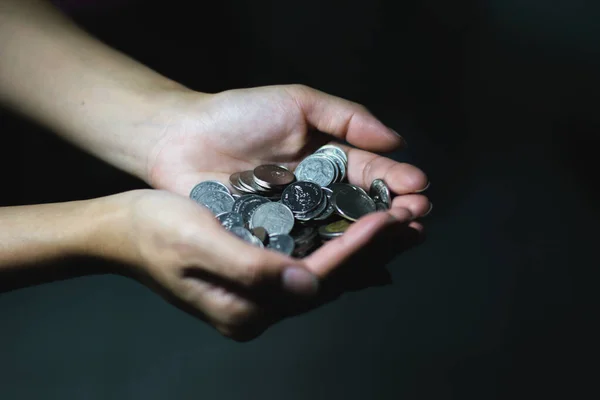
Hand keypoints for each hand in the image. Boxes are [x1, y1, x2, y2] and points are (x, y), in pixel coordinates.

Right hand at [97, 190, 426, 340]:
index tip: (389, 218)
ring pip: (330, 272)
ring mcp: (263, 294)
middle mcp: (261, 307)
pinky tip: (367, 236)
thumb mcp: (197, 244)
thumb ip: (250, 268)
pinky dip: (344, 247)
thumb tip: (307, 283)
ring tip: (405, 226)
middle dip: (376, 250)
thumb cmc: (154, 230)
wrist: (121, 230)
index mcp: (247, 306)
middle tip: (416, 221)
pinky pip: (315, 264)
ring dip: (368, 249)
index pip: (318, 278)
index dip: (357, 248)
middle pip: (333, 280)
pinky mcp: (262, 275)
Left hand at [147, 85, 430, 276]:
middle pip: (363, 210)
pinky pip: (306, 253)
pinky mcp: (273, 242)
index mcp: (329, 162)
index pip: (370, 174)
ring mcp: (298, 221)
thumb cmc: (237, 115)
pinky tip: (357, 267)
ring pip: (341, 235)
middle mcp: (319, 195)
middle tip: (416, 220)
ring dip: (371, 241)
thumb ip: (346, 117)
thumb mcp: (298, 103)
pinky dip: (331, 260)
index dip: (395, 181)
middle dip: (392, 215)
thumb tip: (396, 139)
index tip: (418, 189)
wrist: (180, 138)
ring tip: (398, 242)